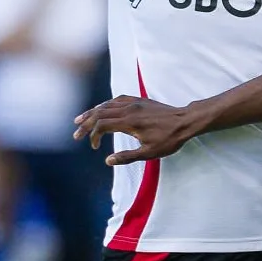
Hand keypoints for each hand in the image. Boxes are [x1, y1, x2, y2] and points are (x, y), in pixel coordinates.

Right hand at [73, 96, 194, 165]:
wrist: (185, 121)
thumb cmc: (169, 139)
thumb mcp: (149, 152)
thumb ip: (127, 157)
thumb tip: (108, 160)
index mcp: (130, 122)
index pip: (102, 125)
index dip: (93, 135)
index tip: (94, 147)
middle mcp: (129, 109)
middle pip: (100, 113)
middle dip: (86, 123)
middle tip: (76, 134)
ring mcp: (134, 102)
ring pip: (107, 104)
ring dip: (92, 112)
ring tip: (81, 119)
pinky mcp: (140, 100)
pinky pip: (117, 99)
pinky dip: (106, 104)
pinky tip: (103, 108)